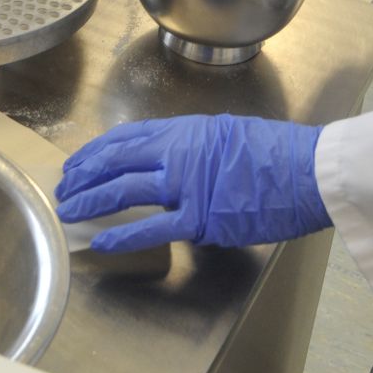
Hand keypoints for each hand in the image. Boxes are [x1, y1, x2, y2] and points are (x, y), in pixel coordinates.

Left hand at [55, 115, 328, 252]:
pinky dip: (123, 236)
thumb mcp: (228, 134)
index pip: (127, 138)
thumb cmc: (278, 154)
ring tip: (70, 212)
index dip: (96, 152)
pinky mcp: (201, 217)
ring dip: (92, 201)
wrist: (308, 171)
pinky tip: (101, 243)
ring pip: (125, 189)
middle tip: (64, 189)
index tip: (78, 163)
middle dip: (85, 176)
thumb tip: (173, 162)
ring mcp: (188, 184)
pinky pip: (152, 227)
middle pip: (117, 161)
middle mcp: (180, 152)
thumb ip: (195, 147)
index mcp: (187, 130)